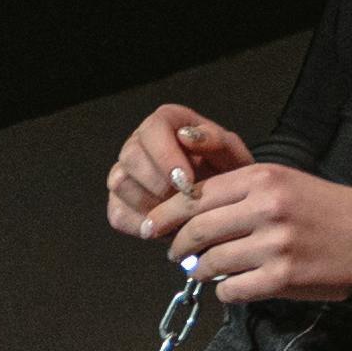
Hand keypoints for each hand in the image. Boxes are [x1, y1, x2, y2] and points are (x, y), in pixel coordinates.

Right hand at [107, 104, 248, 247]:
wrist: (225, 204)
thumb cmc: (228, 175)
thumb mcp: (233, 157)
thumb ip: (217, 141)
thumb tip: (187, 135)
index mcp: (167, 123)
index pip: (153, 128)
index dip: (165, 155)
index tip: (185, 181)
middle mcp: (139, 143)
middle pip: (131, 156)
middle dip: (158, 183)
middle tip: (184, 201)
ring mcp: (125, 173)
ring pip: (120, 183)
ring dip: (150, 203)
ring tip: (178, 214)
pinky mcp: (118, 202)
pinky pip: (118, 213)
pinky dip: (141, 224)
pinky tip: (166, 227)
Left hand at [172, 158, 351, 306]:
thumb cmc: (326, 209)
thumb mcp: (284, 183)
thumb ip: (240, 194)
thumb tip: (191, 216)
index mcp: (262, 179)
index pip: (196, 196)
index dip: (167, 214)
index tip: (152, 226)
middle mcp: (265, 209)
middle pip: (198, 230)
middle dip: (178, 245)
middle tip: (174, 254)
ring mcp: (274, 245)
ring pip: (213, 262)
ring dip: (202, 270)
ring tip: (204, 271)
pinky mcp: (283, 278)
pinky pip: (233, 290)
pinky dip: (226, 291)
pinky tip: (232, 287)